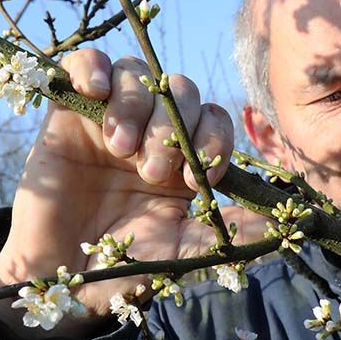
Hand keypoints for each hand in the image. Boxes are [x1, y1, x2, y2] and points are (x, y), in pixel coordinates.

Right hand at [0, 49, 266, 335]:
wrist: (59, 275)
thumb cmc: (123, 264)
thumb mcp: (181, 252)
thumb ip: (228, 235)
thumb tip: (282, 226)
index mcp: (185, 158)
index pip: (213, 121)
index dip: (212, 140)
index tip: (198, 183)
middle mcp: (152, 130)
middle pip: (180, 90)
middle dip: (172, 128)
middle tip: (152, 171)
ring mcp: (110, 116)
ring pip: (138, 74)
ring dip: (137, 106)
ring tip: (121, 149)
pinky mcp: (67, 111)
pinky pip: (84, 64)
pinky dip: (92, 67)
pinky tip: (95, 90)